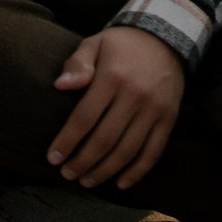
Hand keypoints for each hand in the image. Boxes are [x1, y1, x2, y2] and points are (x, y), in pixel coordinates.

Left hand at [47, 25, 185, 190]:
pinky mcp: (169, 119)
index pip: (84, 118)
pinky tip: (120, 183)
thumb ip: (77, 64)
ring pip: (128, 150)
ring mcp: (155, 110)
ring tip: (86, 181)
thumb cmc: (121, 45)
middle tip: (66, 174)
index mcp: (112, 77)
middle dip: (82, 162)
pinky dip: (137, 172)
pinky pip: (153, 152)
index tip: (52, 158)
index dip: (67, 141)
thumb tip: (60, 86)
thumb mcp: (95, 44)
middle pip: (104, 139)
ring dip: (105, 171)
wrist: (166, 38)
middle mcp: (135, 96)